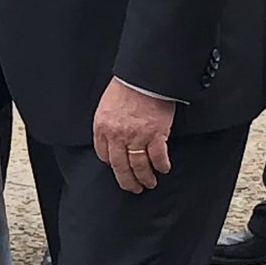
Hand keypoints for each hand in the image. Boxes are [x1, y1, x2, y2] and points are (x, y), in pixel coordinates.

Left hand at [93, 77, 174, 193]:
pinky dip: (161, 166)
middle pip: (120, 166)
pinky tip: (163, 169)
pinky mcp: (156, 135)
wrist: (144, 76)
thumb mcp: (107, 104)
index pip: (103, 154)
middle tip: (132, 188)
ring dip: (145, 178)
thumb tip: (112, 137)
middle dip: (127, 181)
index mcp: (103, 127)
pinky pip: (158, 157)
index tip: (117, 167)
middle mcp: (118, 136)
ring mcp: (137, 137)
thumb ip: (108, 122)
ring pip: (139, 166)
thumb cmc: (127, 85)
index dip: (111, 163)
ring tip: (149, 183)